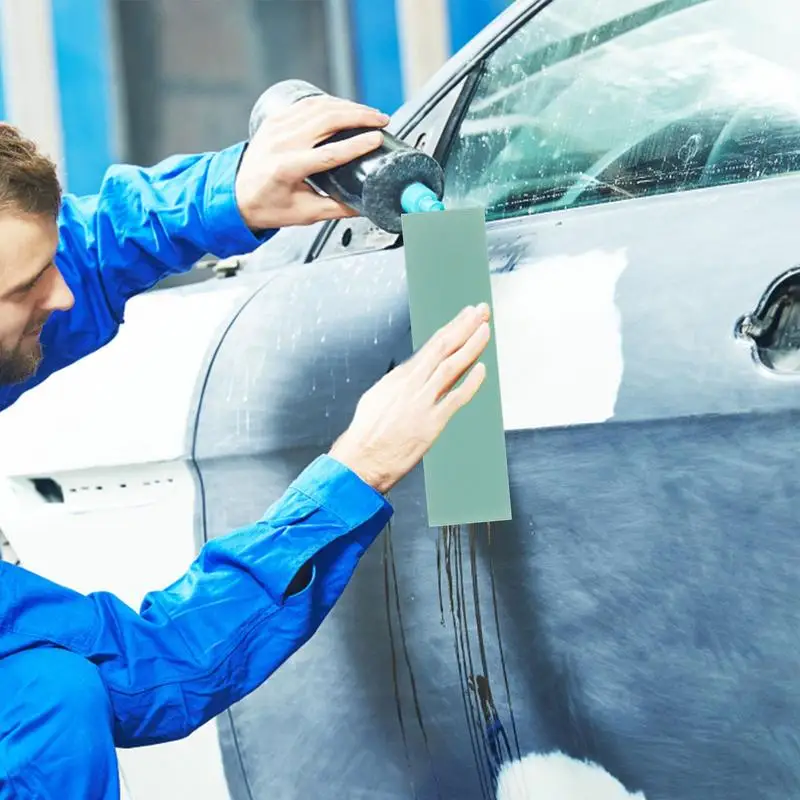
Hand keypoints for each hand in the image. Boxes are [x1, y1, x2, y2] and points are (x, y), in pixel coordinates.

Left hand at [235, 94, 389, 229]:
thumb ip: (337, 209)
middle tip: (381, 121)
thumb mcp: (304, 214)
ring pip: (319, 107)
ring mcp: (277, 128)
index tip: (377, 139)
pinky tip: (346, 107)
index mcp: (287, 169)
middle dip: (359, 116)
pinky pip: (307, 104)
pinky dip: (330, 103)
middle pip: (327, 121)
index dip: (357, 145)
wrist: (236, 195)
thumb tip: (365, 207)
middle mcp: (281, 143)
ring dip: (348, 106)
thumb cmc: (267, 206)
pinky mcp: (276, 120)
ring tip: (370, 113)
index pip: (329, 153)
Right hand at [329, 304, 491, 493]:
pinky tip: (482, 368)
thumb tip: (411, 374)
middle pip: (443, 348)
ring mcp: (422, 403)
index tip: (467, 316)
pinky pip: (455, 399)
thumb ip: (399, 385)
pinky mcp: (431, 424)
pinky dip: (470, 383)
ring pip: (451, 367)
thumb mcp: (379, 398)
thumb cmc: (366, 434)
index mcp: (400, 378)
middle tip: (481, 310)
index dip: (452, 329)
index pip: (432, 346)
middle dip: (465, 327)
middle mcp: (412, 385)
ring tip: (485, 329)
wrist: (360, 460)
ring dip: (470, 346)